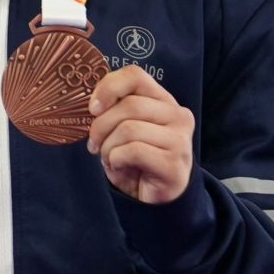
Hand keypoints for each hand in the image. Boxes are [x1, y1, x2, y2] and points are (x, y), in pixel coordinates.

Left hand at [87, 64, 193, 203]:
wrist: (153, 197)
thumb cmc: (134, 160)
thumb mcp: (121, 128)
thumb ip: (113, 109)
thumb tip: (93, 104)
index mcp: (163, 101)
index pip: (135, 76)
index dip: (108, 88)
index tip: (92, 108)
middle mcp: (177, 115)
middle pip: (128, 105)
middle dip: (101, 127)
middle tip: (95, 145)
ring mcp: (180, 139)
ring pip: (128, 129)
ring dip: (108, 147)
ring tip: (111, 159)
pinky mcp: (175, 163)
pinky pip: (132, 151)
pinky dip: (116, 160)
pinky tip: (121, 168)